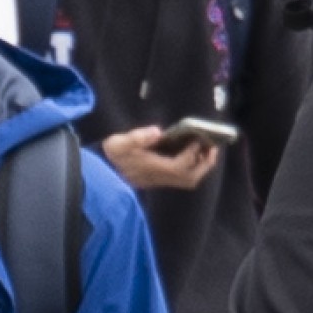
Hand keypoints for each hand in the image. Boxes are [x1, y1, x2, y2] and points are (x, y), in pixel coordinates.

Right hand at [100, 124, 222, 194]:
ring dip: (201, 167)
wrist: (100, 171)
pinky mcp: (159, 180)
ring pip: (188, 180)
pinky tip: (193, 155)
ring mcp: (160, 180)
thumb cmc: (111, 155)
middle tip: (212, 148)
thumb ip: (137, 137)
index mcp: (152, 168)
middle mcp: (159, 177)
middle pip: (190, 177)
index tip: (196, 139)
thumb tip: (156, 131)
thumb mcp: (119, 142)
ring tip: (207, 151)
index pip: (179, 165)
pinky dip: (192, 168)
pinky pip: (182, 178)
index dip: (192, 153)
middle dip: (205, 164)